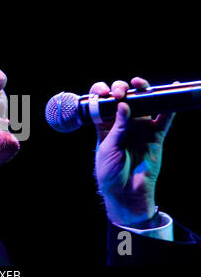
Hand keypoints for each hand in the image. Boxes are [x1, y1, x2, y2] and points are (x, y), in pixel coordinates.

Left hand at [91, 77, 174, 225]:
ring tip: (140, 84)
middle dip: (122, 89)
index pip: (105, 102)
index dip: (105, 93)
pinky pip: (164, 119)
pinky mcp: (156, 136)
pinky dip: (170, 106)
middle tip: (121, 92)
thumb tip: (123, 104)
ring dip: (144, 91)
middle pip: (125, 98)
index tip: (105, 93)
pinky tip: (172, 93)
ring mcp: (140, 128)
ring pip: (144, 104)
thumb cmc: (109, 171)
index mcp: (106, 125)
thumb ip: (117, 126)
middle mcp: (123, 123)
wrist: (125, 192)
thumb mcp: (108, 147)